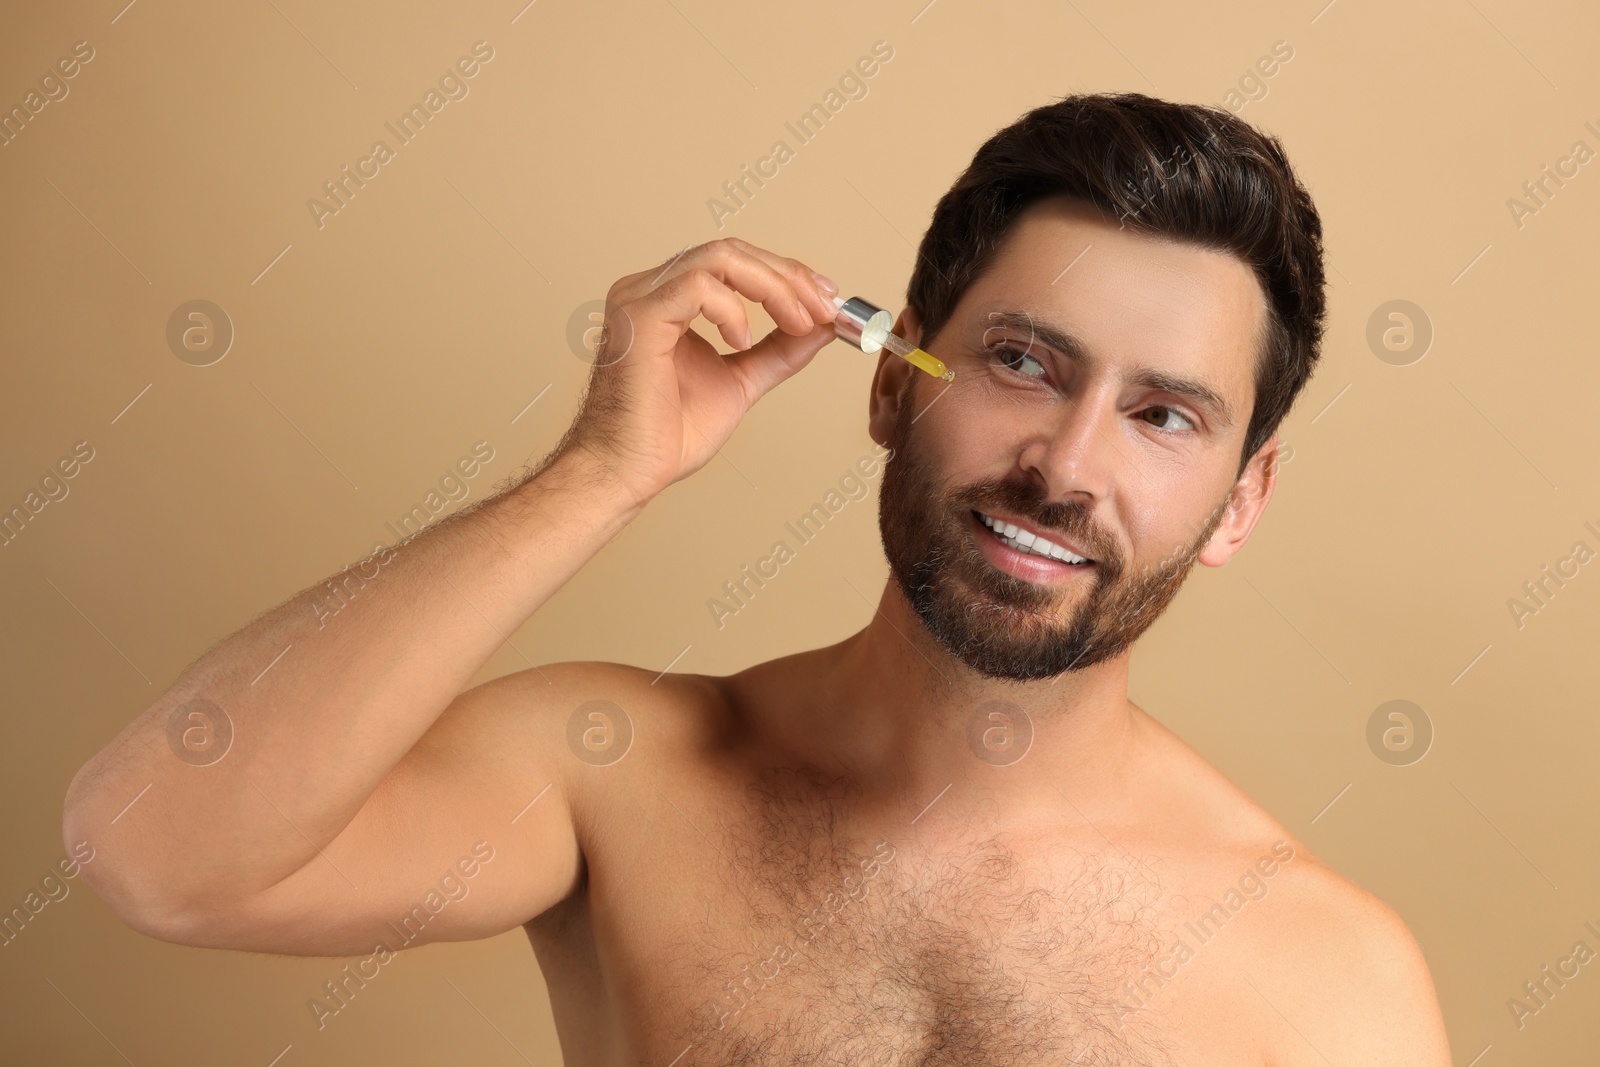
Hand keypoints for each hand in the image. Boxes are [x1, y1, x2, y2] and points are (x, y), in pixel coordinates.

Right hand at [560, 238, 838, 507]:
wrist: (629, 471)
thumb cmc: (666, 435)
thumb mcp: (741, 381)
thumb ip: (778, 352)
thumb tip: (822, 327)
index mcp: (669, 300)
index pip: (735, 263)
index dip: (786, 275)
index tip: (826, 301)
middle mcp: (650, 289)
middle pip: (732, 252)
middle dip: (789, 277)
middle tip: (826, 309)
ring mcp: (640, 298)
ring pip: (719, 257)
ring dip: (773, 286)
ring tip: (799, 321)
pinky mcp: (639, 316)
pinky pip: (698, 285)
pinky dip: (734, 309)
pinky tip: (744, 341)